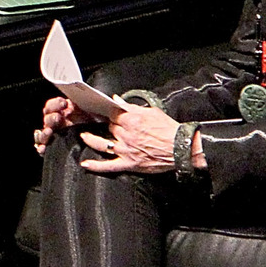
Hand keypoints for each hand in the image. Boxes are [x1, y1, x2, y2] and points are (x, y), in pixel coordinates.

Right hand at [32, 95, 96, 155]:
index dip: (55, 103)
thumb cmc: (100, 122)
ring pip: (43, 133)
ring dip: (45, 132)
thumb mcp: (94, 108)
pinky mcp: (55, 147)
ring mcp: (56, 135)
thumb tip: (83, 94)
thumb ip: (86, 102)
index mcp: (64, 111)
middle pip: (47, 118)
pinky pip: (44, 148)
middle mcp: (58, 123)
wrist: (107, 139)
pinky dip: (41, 148)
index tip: (64, 103)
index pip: (52, 105)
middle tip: (58, 117)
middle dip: (51, 117)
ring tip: (49, 131)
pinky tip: (43, 148)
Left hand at [78, 105, 193, 174]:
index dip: (108, 112)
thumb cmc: (169, 129)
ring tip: (84, 136)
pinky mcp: (129, 163)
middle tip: (102, 123)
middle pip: (109, 128)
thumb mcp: (151, 112)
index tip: (101, 110)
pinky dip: (96, 166)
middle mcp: (126, 135)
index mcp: (132, 120)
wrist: (181, 147)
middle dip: (105, 125)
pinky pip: (109, 166)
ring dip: (91, 140)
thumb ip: (131, 106)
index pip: (112, 114)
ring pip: (102, 145)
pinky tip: (85, 165)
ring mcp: (126, 150)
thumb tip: (117, 100)